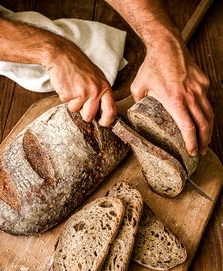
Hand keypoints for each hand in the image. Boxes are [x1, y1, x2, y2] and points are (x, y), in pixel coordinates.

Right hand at [45, 38, 115, 126]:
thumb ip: (100, 93)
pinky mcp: (70, 94)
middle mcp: (96, 91)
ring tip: (73, 89)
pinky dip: (65, 98)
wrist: (61, 54)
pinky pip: (67, 104)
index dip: (107, 121)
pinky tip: (66, 86)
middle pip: (90, 116)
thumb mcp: (96, 78)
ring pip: (77, 111)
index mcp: (104, 87)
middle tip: (80, 100)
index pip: (111, 111)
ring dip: (73, 104)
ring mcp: (83, 93)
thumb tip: (102, 112)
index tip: (102, 123)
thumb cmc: (78, 66)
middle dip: (83, 112)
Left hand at [130, 35, 213, 155]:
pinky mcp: (203, 82)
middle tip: (200, 152)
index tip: (192, 151)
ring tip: (205, 141)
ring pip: (209, 114)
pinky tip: (203, 121)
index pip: (188, 126)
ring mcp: (199, 88)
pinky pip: (208, 102)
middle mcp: (190, 95)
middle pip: (203, 124)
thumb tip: (134, 116)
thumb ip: (138, 104)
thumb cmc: (152, 66)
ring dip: (208, 130)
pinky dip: (207, 114)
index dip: (192, 141)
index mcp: (174, 99)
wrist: (167, 44)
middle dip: (203, 141)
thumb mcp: (138, 87)